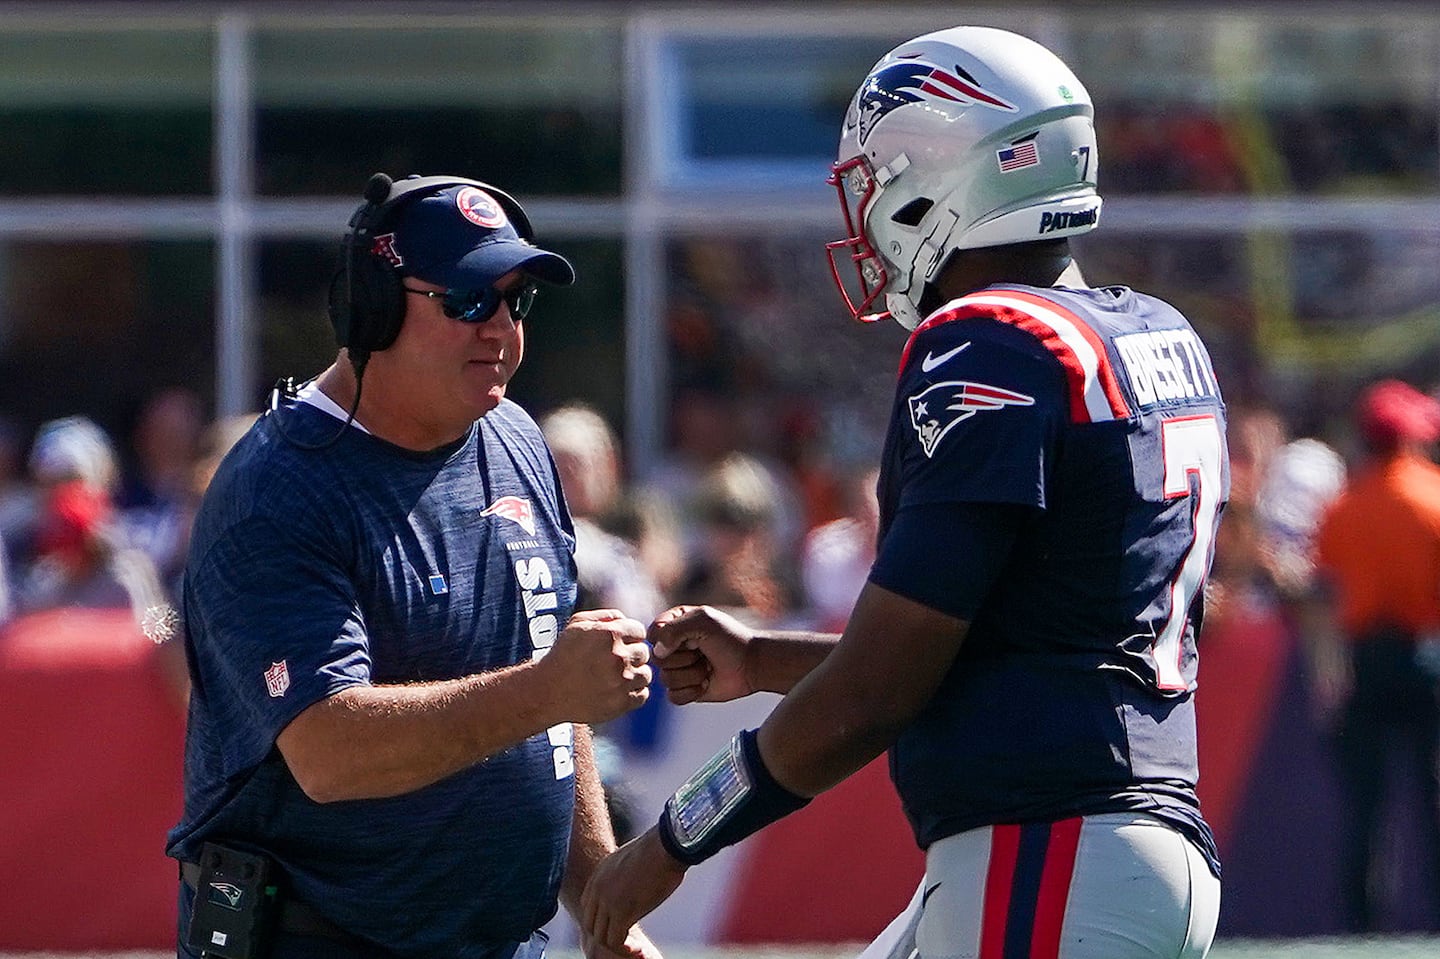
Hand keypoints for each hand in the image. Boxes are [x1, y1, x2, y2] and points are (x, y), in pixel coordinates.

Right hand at [543, 609, 652, 723]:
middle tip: (614, 662)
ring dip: (634, 675)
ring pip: (646, 675)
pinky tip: (617, 690)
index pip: (639, 631)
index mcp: (610, 634)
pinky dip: (633, 693)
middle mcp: (619, 656)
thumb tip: (625, 619)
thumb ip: (605, 615)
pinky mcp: (621, 703)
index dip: (630, 637)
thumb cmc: (561, 656)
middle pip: (645, 652)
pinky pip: (642, 695)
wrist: (548, 691)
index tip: (619, 645)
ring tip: (616, 677)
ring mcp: (621, 681)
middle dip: (632, 655)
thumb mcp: (577, 624)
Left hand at [581, 829, 686, 954]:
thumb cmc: (660, 848)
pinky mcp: (622, 912)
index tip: (621, 926)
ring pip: (601, 937)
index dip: (601, 920)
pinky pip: (615, 942)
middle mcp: (598, 888)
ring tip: (636, 950)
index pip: (588, 906)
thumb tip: (638, 878)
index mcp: (600, 874)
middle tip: (627, 942)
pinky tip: (639, 951)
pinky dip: (626, 951)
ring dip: (618, 947)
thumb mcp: (633, 858)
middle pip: (590, 924)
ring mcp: (607, 901)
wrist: (666, 845)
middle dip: (607, 936)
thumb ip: (627, 872)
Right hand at [648, 605, 755, 704]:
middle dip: (685, 658)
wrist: (752, 664)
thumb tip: (657, 652)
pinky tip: (706, 683)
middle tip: (704, 653)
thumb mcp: (702, 622)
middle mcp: (673, 647)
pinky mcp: (685, 690)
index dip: (668, 639)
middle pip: (658, 659)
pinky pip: (673, 697)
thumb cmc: (731, 639)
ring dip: (692, 675)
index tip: (692, 636)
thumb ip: (674, 629)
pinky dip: (692, 692)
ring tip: (708, 667)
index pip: (653, 634)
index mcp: (675, 625)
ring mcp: (678, 669)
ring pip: (666, 679)